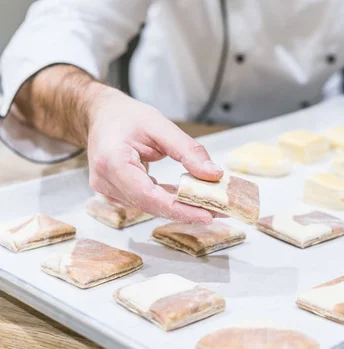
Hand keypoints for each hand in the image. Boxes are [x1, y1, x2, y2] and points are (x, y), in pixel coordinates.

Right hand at [86, 85, 222, 223]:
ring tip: (212, 204)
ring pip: (150, 206)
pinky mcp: (115, 194)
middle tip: (219, 210)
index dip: (178, 209)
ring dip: (180, 207)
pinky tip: (192, 198)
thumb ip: (188, 151)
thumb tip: (213, 174)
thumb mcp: (161, 126)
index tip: (206, 215)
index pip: (148, 195)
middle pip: (151, 205)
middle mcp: (105, 181)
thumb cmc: (126, 117)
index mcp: (111, 162)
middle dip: (186, 210)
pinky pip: (147, 202)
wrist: (101, 115)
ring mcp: (107, 191)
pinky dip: (170, 200)